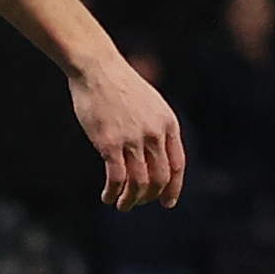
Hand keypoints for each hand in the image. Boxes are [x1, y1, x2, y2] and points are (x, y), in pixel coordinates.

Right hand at [68, 55, 184, 210]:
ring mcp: (133, 139)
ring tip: (122, 205)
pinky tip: (107, 197)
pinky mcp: (110, 144)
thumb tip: (156, 157)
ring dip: (131, 200)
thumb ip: (157, 129)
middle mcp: (154, 134)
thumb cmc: (120, 86)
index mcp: (168, 124)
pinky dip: (113, 193)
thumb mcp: (150, 105)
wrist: (97, 68)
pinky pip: (116, 179)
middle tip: (138, 203)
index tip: (167, 203)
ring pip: (139, 183)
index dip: (173, 188)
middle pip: (160, 179)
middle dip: (150, 197)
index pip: (177, 166)